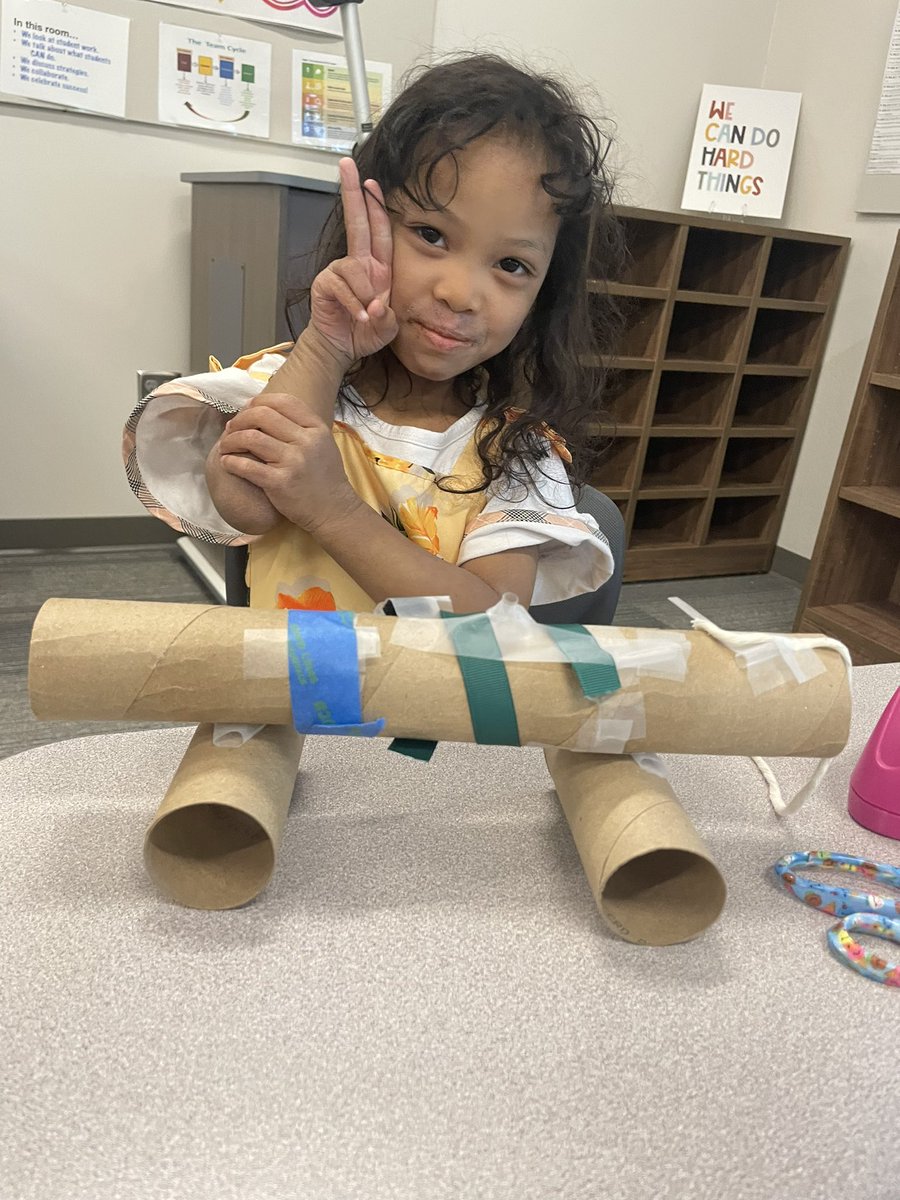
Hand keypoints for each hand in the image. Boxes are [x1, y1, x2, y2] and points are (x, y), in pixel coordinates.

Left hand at [217, 392, 361, 532]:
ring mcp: (293, 462)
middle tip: (231, 428)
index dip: (259, 401)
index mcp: (316, 428)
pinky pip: (247, 466)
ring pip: (250, 438)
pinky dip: (231, 462)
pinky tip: (227, 462)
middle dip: (240, 418)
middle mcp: (306, 441)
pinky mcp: (280, 482)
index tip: (246, 409)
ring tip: (225, 446)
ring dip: (231, 440)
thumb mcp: (323, 444)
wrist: (334, 510)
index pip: (283, 401)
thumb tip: (264, 411)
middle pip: (262, 415)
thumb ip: (301, 426)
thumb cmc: (325, 477)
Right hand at [309, 157, 398, 363]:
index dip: (375, 206)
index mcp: (378, 267)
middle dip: (352, 193)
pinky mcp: (325, 284)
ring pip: (355, 269)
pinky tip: (359, 317)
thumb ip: (388, 316)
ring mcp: (339, 272)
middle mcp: (359, 264)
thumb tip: (378, 305)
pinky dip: (354, 305)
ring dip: (365, 294)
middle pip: (357, 222)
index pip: (379, 230)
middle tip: (346, 164)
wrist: (341, 347)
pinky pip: (342, 287)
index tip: (372, 181)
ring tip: (368, 314)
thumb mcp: (387, 327)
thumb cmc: (365, 331)